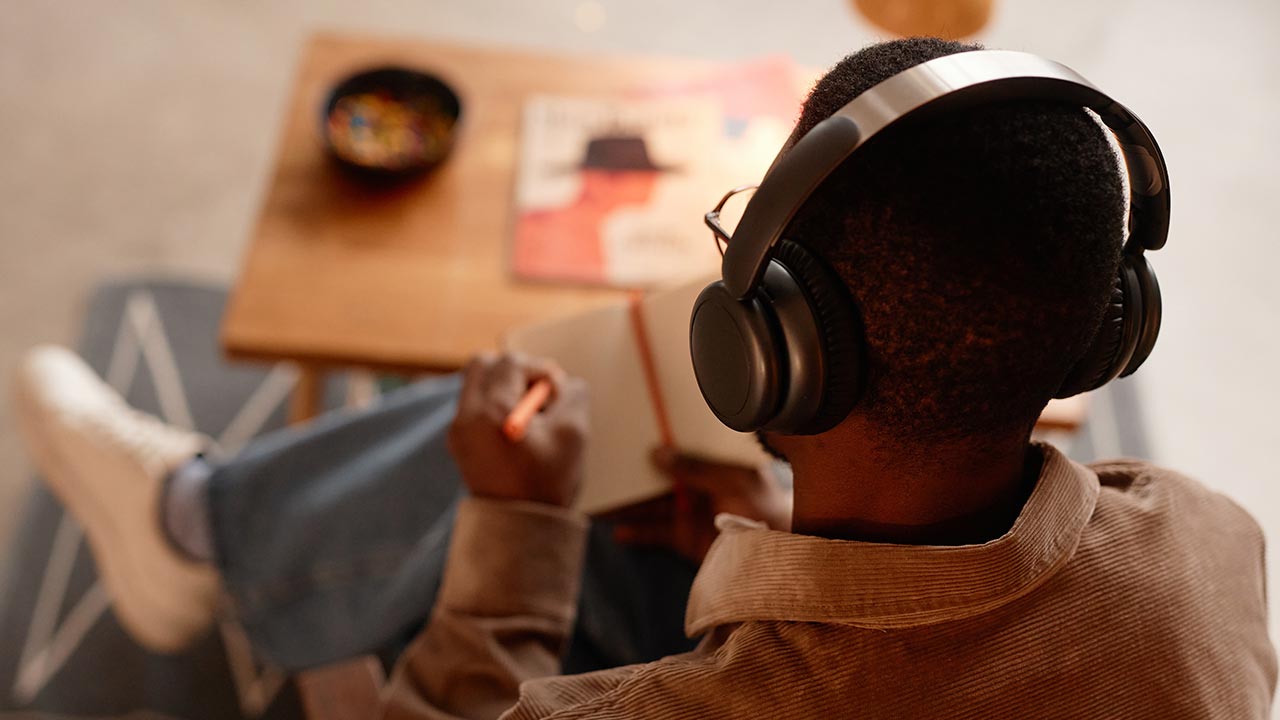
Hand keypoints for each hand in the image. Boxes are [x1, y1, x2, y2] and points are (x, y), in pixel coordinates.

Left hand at [448, 352, 589, 507]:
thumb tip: (564, 384)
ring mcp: (458, 432)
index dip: (539, 370)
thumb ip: (573, 395)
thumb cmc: (546, 484)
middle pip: (482, 365)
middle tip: (538, 396)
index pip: (510, 362)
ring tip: (530, 418)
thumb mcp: (573, 433)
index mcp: (490, 411)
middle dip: (514, 371)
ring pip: (477, 384)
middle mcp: (465, 417)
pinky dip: (496, 407)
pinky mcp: (459, 444)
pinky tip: (518, 433)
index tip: (556, 395)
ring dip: (505, 389)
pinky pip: (474, 406)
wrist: (519, 530)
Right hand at [607, 448, 791, 563]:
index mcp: (718, 468)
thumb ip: (696, 468)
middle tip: (605, 468)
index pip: (683, 452)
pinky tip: (619, 531)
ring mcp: (693, 515)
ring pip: (653, 506)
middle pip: (661, 479)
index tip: (631, 437)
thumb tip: (660, 452)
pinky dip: (638, 533)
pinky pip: (657, 533)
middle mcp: (702, 489)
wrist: (780, 561)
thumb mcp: (733, 484)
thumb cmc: (767, 515)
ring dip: (629, 504)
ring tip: (601, 501)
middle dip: (635, 474)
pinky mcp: (686, 540)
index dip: (659, 445)